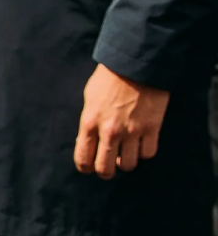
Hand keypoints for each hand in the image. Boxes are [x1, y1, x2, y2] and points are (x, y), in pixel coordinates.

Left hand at [73, 63, 168, 178]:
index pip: (83, 159)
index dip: (86, 167)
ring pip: (129, 165)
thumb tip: (88, 142)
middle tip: (108, 168)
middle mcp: (110, 131)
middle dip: (105, 172)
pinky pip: (148, 153)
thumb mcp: (90, 98)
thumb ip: (89, 122)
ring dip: (127, 162)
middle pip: (105, 169)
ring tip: (126, 153)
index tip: (89, 166)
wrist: (136, 63)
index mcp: (89, 123)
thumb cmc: (109, 78)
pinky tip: (141, 144)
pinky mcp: (152, 128)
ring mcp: (132, 131)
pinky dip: (145, 152)